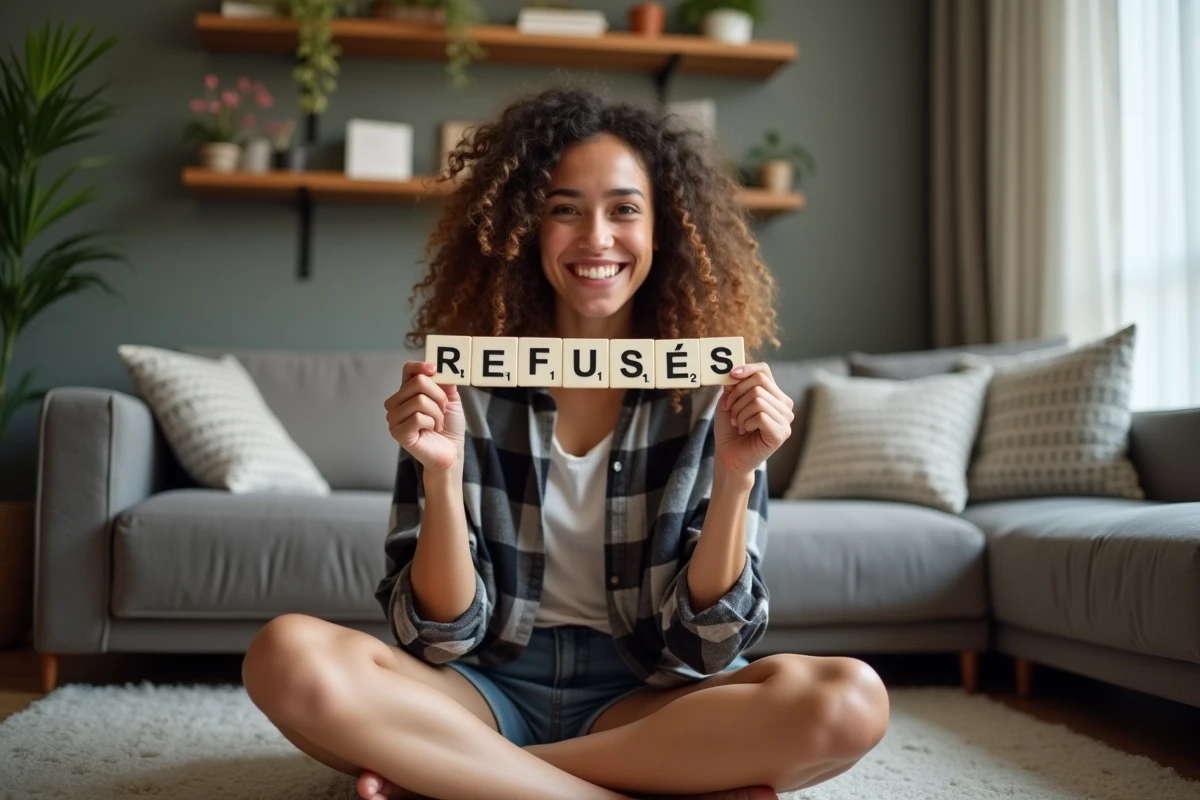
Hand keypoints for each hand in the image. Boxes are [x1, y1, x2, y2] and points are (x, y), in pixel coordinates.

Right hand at [385, 361, 465, 472]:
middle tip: (443, 411)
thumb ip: (446, 382)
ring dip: (437, 413)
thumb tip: (442, 368)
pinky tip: (431, 430)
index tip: (435, 369)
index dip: (421, 366)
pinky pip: (418, 417)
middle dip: (439, 396)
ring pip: (419, 400)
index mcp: (407, 391)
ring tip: (437, 423)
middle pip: (418, 382)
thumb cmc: (449, 426)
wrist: (452, 451)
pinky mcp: (398, 432)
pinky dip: (431, 423)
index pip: (408, 369)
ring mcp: (394, 418)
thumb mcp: (451, 399)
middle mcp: (397, 402)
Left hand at [714, 362, 793, 478]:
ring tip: (739, 424)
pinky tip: (746, 431)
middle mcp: (784, 404)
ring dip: (740, 412)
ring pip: (758, 399)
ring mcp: (786, 419)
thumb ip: (732, 386)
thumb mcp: (727, 403)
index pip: (764, 371)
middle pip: (759, 383)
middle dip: (737, 396)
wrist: (729, 457)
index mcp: (774, 395)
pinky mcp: (782, 433)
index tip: (731, 376)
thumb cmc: (730, 431)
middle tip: (731, 411)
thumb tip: (734, 371)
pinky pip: (760, 415)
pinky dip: (746, 422)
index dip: (747, 369)